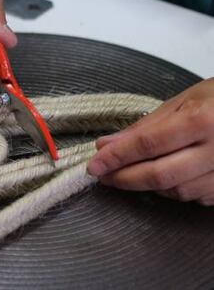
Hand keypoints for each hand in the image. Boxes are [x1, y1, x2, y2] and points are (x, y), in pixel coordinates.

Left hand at [88, 78, 213, 205]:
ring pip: (177, 191)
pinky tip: (163, 178)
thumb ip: (144, 126)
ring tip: (131, 173)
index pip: (148, 144)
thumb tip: (106, 145)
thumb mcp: (184, 101)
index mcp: (203, 120)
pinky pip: (196, 196)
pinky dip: (172, 190)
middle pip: (159, 175)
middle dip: (125, 178)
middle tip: (104, 175)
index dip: (116, 157)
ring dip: (148, 185)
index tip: (94, 165)